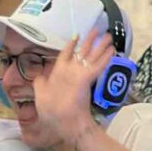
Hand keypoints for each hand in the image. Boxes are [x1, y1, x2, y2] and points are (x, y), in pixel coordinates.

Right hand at [32, 29, 112, 144]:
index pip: (65, 54)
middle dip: (90, 40)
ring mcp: (78, 73)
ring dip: (101, 45)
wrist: (64, 120)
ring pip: (92, 56)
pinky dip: (105, 58)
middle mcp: (68, 69)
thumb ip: (40, 83)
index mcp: (56, 72)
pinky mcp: (87, 79)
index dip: (71, 44)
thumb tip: (39, 76)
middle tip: (98, 30)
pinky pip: (99, 66)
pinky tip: (112, 51)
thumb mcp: (40, 95)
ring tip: (108, 37)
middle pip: (81, 51)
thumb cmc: (51, 110)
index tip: (76, 35)